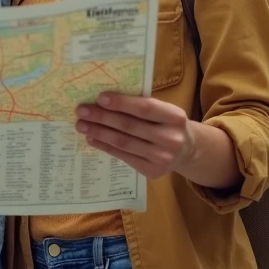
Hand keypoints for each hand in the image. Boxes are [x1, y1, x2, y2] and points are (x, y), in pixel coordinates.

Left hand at [75, 93, 193, 180]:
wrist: (187, 150)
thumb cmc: (167, 123)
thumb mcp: (164, 110)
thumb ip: (142, 105)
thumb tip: (104, 99)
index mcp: (174, 117)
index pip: (144, 108)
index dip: (121, 103)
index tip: (99, 98)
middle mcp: (170, 138)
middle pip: (129, 126)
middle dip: (102, 117)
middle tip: (81, 110)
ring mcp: (162, 158)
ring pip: (123, 142)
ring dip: (99, 133)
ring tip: (81, 125)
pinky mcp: (152, 171)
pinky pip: (123, 156)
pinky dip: (105, 146)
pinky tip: (92, 139)